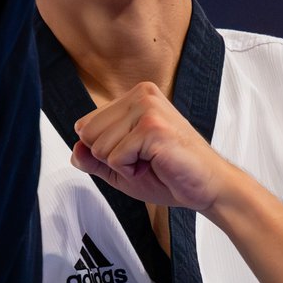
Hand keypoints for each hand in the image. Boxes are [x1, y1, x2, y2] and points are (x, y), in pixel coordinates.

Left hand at [71, 82, 228, 211]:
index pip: (87, 123)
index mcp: (135, 96)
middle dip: (110, 158)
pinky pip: (114, 158)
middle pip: (89, 134)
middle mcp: (141, 95)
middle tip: (143, 160)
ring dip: (122, 165)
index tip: (135, 154)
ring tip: (151, 161)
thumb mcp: (121, 168)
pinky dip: (130, 171)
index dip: (104, 150)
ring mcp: (148, 109)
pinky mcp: (152, 128)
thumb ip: (94, 159)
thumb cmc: (171, 174)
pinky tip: (155, 164)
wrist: (208, 187)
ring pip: (99, 146)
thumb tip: (74, 149)